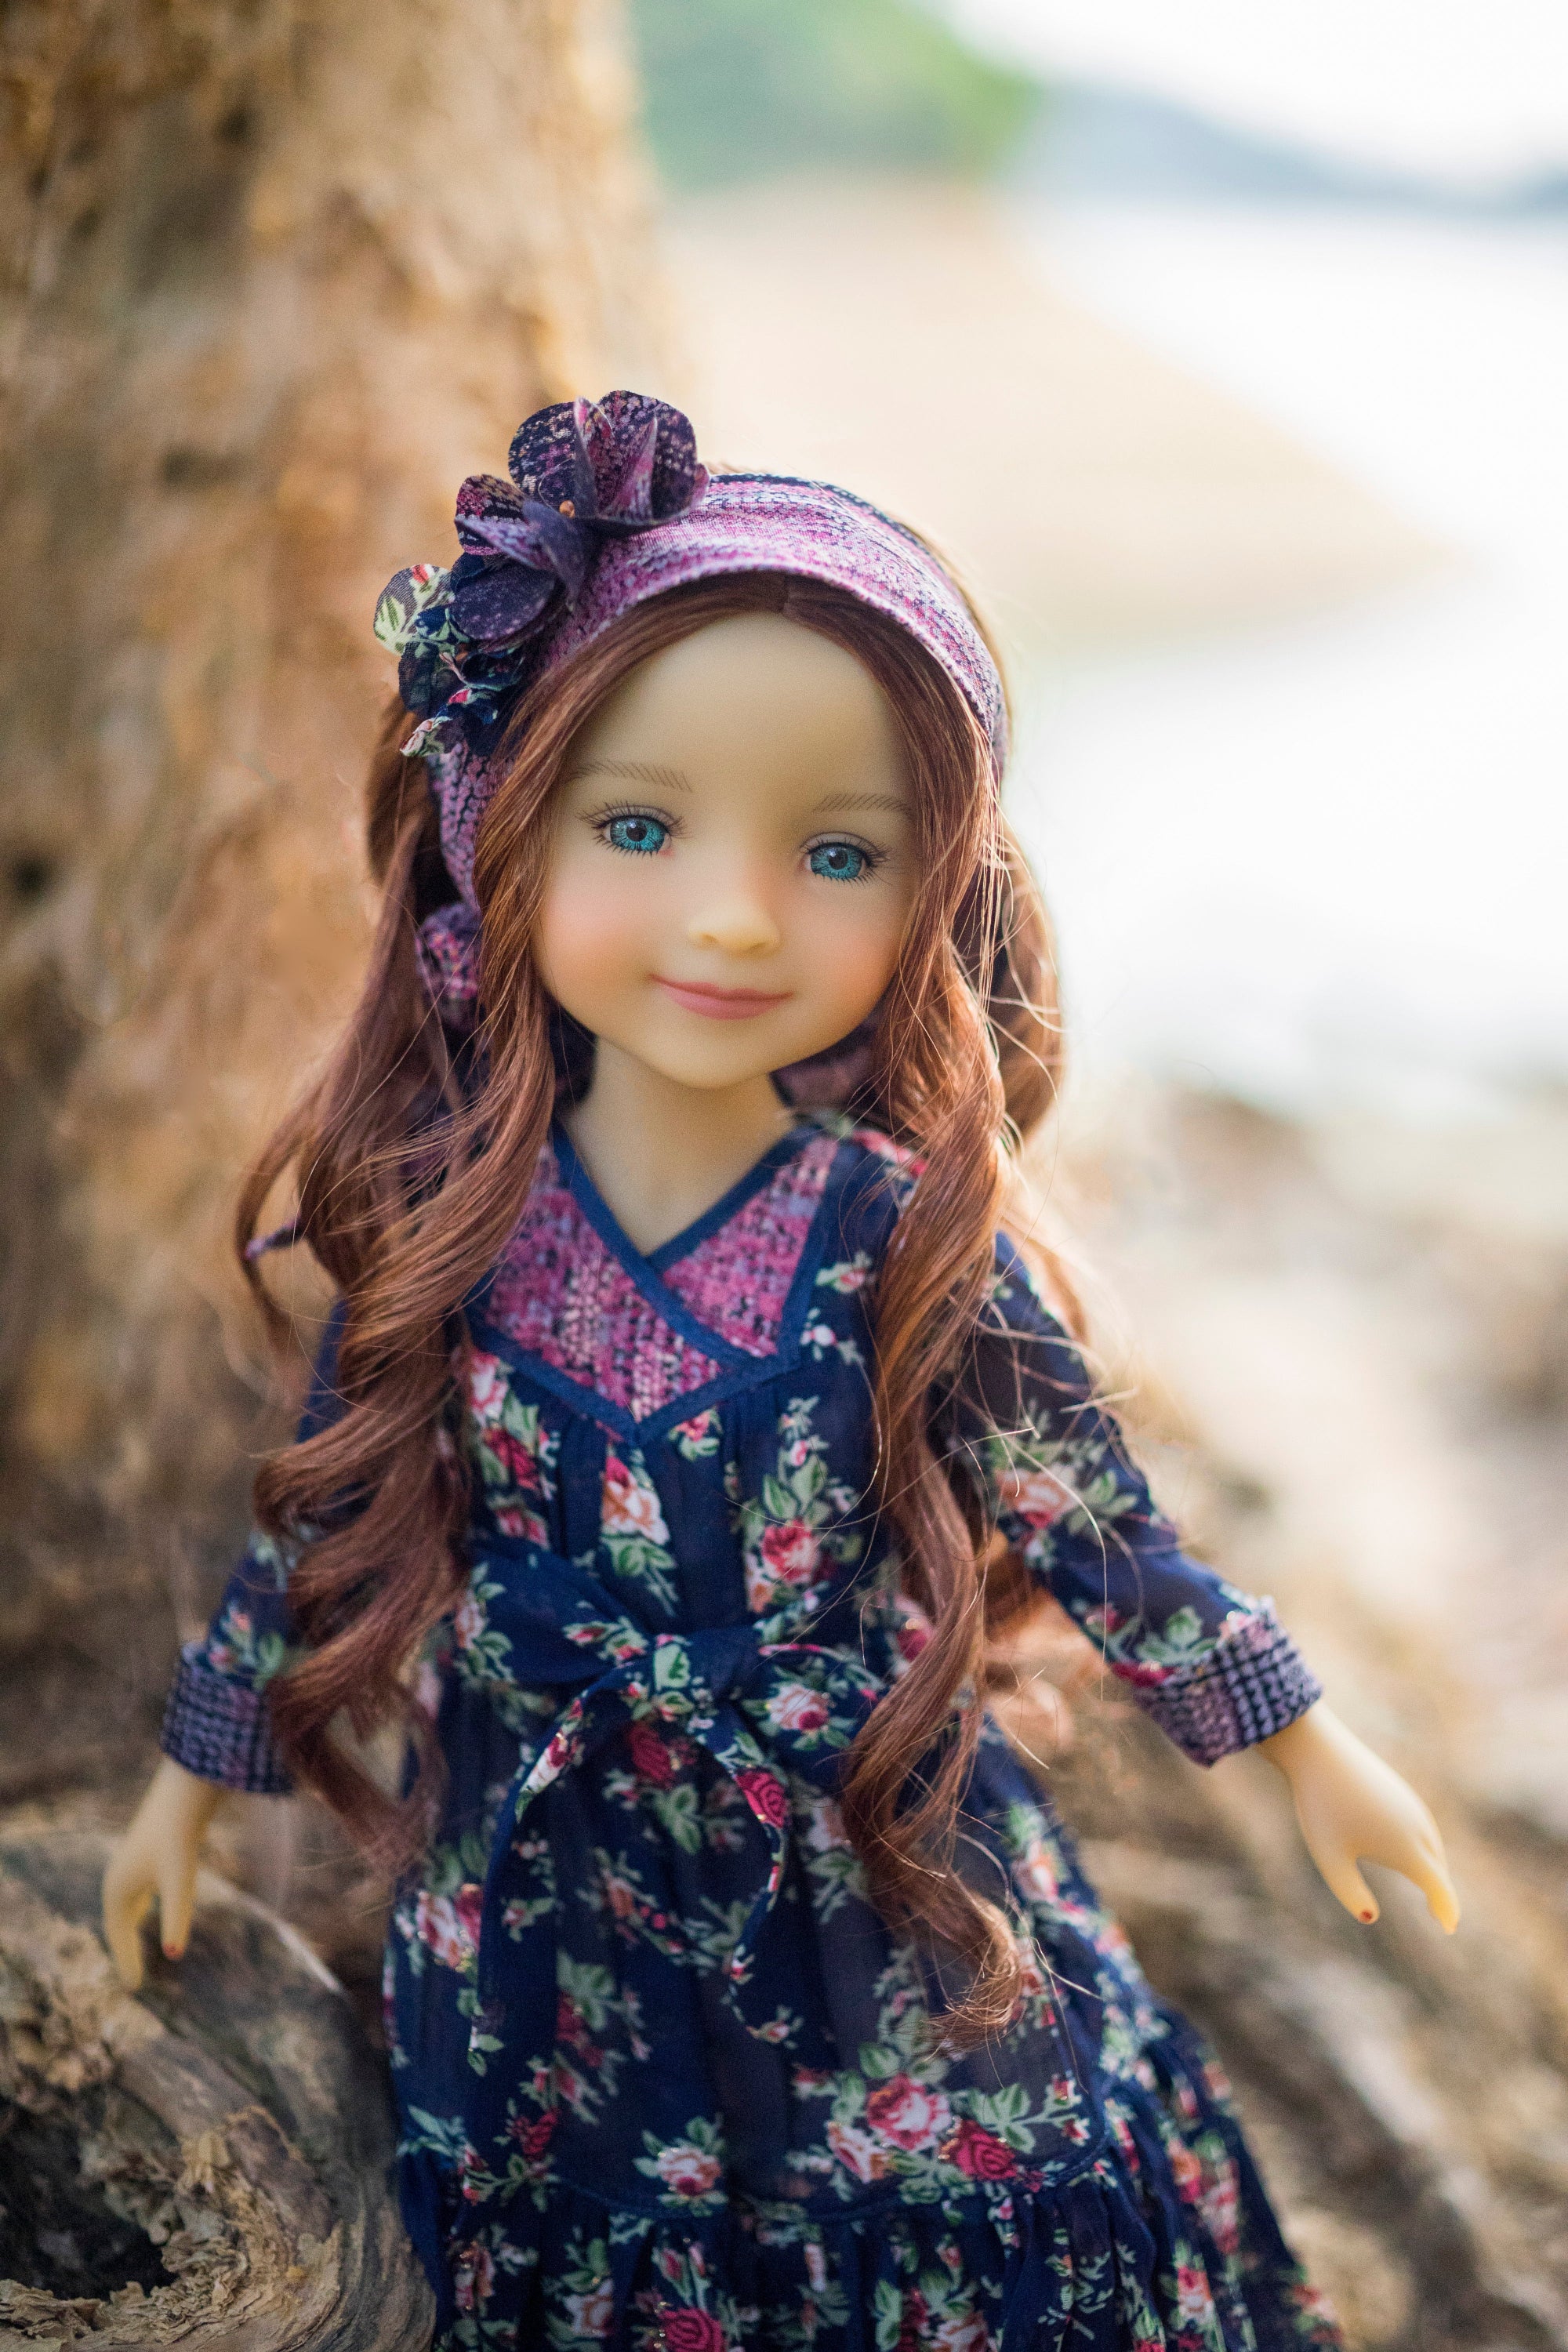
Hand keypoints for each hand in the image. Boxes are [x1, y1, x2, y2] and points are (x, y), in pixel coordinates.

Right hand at [102, 1757, 223, 1989]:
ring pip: (124, 1906)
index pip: (119, 1935)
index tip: (135, 1989)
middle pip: (117, 1924)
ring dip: (127, 1929)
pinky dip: (136, 1909)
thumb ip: (176, 1917)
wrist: (183, 1791)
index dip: (127, 1962)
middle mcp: (118, 1877)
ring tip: (133, 1952)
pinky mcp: (144, 1853)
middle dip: (124, 1950)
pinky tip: (145, 1909)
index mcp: (117, 1888)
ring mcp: (129, 1864)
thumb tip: (174, 1955)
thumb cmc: (180, 1836)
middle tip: (133, 1981)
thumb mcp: (181, 1881)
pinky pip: (134, 1891)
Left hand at [1258, 1702, 1458, 1932]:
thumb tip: (1371, 1916)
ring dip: (1434, 1867)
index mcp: (1408, 1849)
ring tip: (1432, 1889)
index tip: (1449, 1928)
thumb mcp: (1329, 1858)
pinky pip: (1421, 1826)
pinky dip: (1425, 1845)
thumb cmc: (1321, 1806)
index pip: (1439, 1888)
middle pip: (1438, 1868)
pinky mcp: (1400, 1790)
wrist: (1317, 1749)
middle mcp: (1419, 1827)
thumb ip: (1350, 1893)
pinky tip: (1414, 1850)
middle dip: (1441, 1892)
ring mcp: (1412, 1805)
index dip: (1447, 1910)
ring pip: (1432, 1845)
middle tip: (1443, 1918)